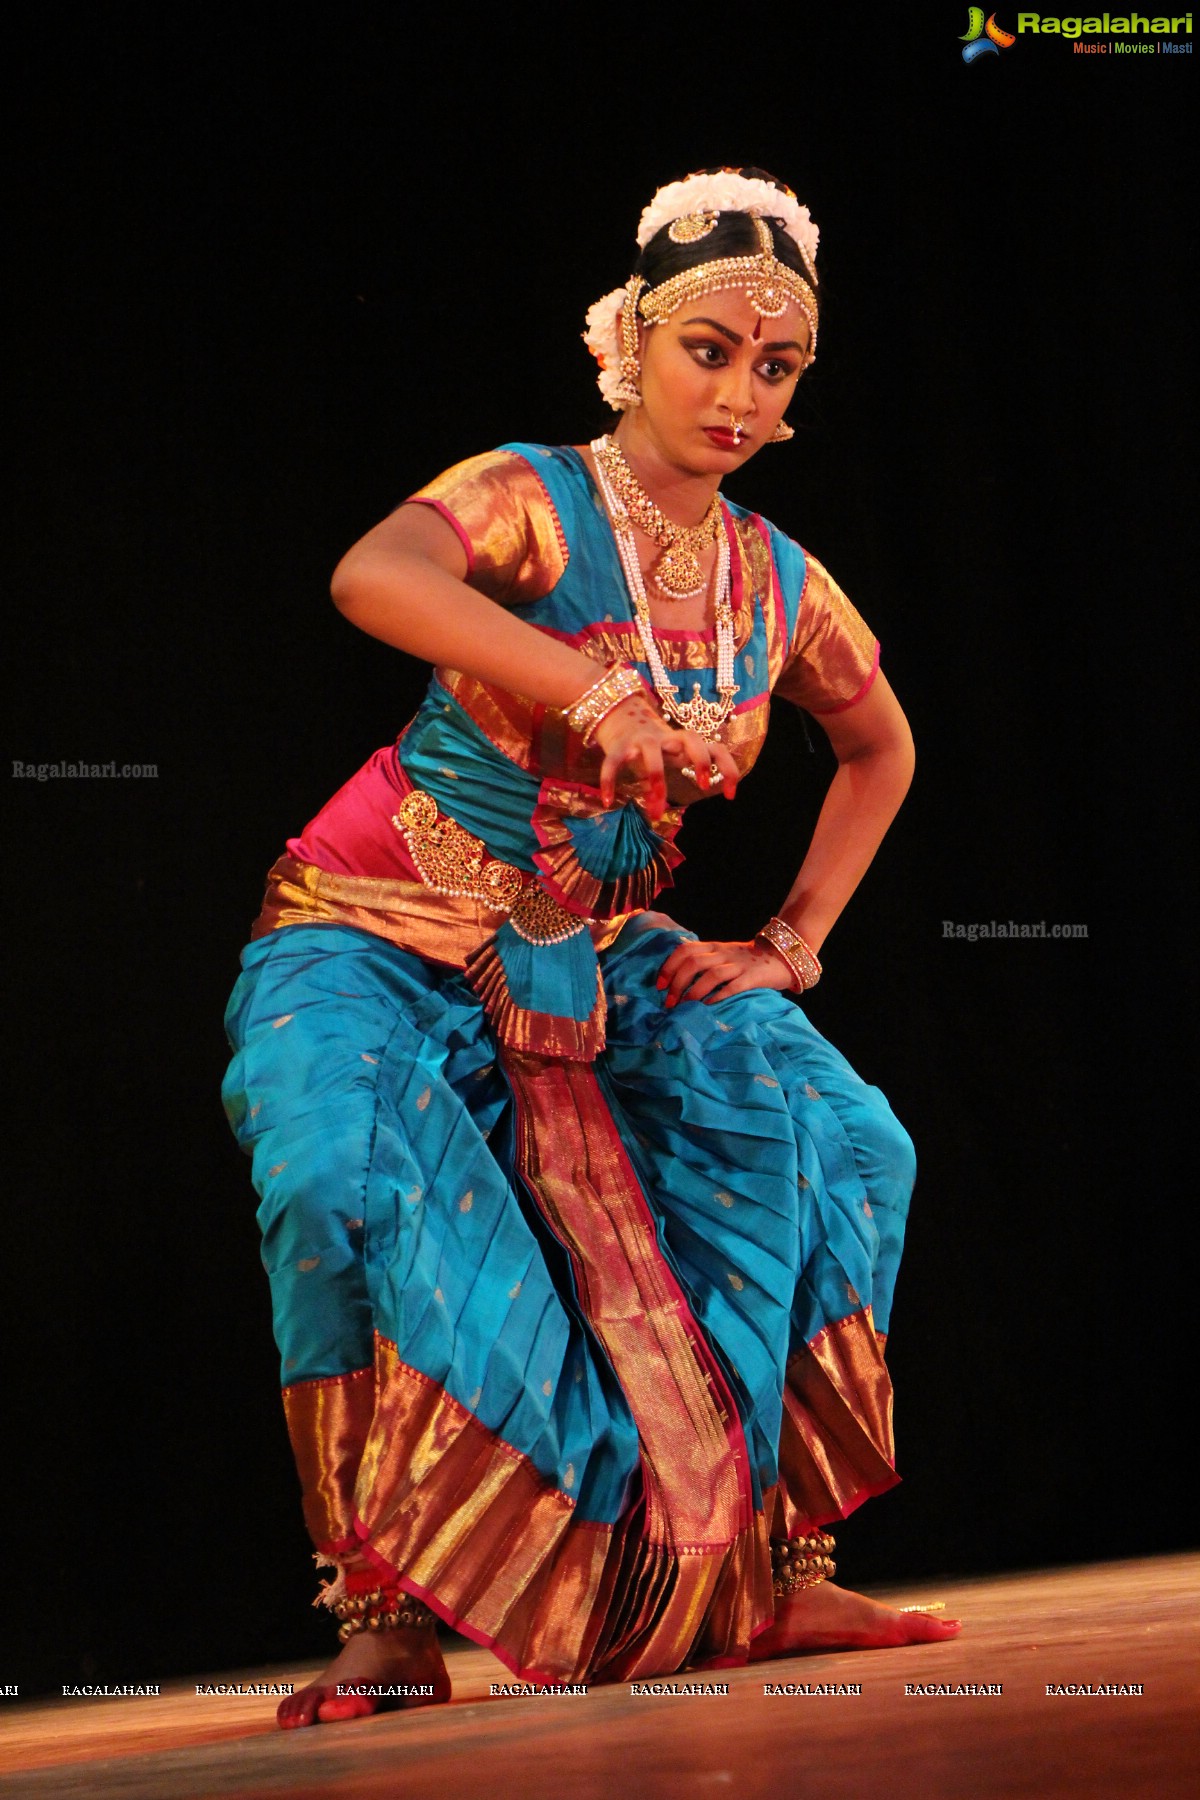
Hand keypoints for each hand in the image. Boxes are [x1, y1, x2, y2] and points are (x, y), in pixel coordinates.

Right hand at [591, 693, 739, 817]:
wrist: (617, 714)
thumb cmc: (648, 747)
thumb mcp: (660, 765)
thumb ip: (659, 792)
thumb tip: (655, 816)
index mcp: (683, 744)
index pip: (714, 749)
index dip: (727, 768)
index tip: (731, 795)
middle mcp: (667, 739)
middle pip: (691, 738)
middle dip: (700, 759)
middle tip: (705, 785)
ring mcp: (642, 740)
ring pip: (652, 751)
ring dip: (656, 775)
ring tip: (656, 803)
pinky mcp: (619, 745)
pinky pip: (614, 762)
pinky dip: (610, 780)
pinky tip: (608, 800)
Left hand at [656, 939, 794, 1007]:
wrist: (781, 957)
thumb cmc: (745, 961)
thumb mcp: (722, 955)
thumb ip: (703, 962)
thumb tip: (675, 982)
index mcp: (713, 947)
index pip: (685, 950)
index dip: (669, 966)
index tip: (660, 985)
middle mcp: (723, 953)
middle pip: (694, 962)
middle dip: (677, 983)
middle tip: (670, 1002)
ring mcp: (738, 965)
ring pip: (711, 974)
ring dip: (694, 991)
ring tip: (685, 1007)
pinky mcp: (752, 977)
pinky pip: (733, 986)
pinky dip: (718, 997)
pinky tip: (708, 1007)